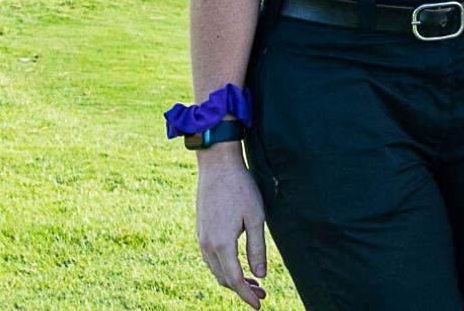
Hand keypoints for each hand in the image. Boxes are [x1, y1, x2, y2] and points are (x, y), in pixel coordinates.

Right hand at [196, 153, 267, 306]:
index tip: (259, 305)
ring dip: (233, 279)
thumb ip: (257, 249)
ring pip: (216, 270)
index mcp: (221, 244)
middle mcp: (207, 245)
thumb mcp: (256, 218)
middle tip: (263, 294)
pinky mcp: (201, 231)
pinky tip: (237, 265)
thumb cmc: (241, 189)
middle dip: (242, 290)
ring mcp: (201, 238)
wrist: (217, 166)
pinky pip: (211, 258)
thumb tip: (260, 276)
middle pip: (223, 278)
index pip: (234, 280)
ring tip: (254, 283)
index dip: (247, 295)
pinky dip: (224, 268)